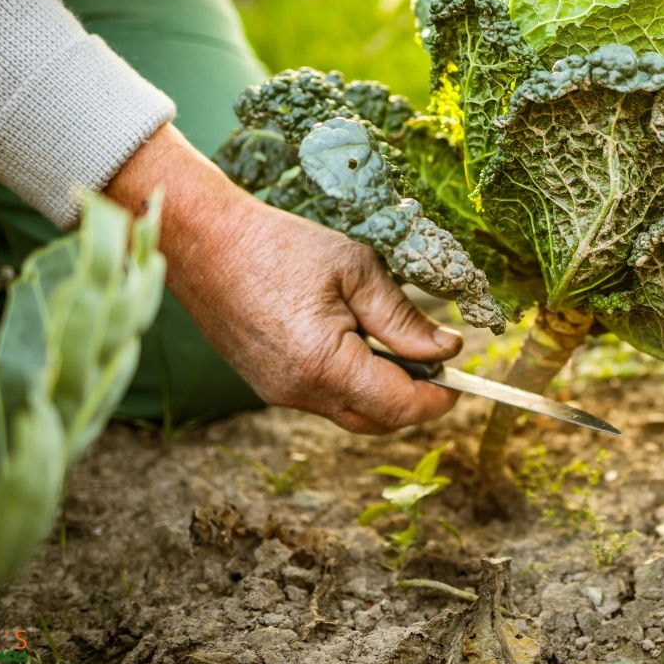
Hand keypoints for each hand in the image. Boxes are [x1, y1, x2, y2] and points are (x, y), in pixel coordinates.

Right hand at [105, 125, 460, 432]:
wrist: (203, 242)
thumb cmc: (280, 246)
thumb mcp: (357, 270)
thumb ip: (404, 318)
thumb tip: (446, 350)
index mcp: (325, 364)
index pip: (399, 407)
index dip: (437, 399)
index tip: (460, 378)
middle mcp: (299, 392)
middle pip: (377, 421)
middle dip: (414, 401)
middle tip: (436, 363)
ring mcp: (278, 394)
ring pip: (350, 414)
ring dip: (382, 393)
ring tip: (397, 347)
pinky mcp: (267, 385)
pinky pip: (324, 400)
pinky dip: (352, 385)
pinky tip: (358, 345)